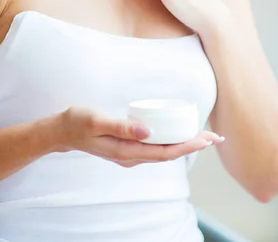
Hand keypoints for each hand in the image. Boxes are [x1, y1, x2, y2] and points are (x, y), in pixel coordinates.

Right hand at [57, 106, 223, 167]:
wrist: (62, 131)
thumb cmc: (79, 122)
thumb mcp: (98, 120)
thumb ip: (122, 127)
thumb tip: (148, 131)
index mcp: (127, 152)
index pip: (165, 152)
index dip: (188, 146)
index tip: (206, 139)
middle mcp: (131, 157)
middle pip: (169, 154)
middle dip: (193, 146)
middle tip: (215, 137)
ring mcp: (130, 155)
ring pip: (163, 152)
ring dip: (184, 145)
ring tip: (202, 136)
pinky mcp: (128, 149)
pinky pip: (155, 148)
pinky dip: (170, 142)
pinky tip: (176, 134)